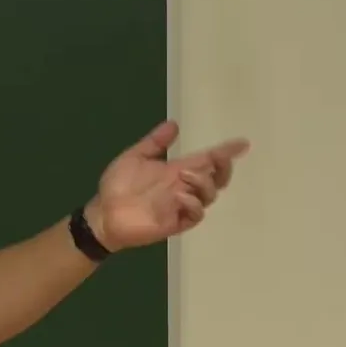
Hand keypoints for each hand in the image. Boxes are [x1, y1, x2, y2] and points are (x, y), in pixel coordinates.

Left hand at [86, 120, 250, 250]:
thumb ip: (154, 143)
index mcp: (177, 171)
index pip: (207, 160)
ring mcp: (181, 206)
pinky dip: (193, 204)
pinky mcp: (176, 222)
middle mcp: (184, 187)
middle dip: (223, 167)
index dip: (226, 152)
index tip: (242, 143)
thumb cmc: (117, 186)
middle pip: (217, 178)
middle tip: (217, 157)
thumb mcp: (134, 157)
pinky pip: (195, 215)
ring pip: (209, 195)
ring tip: (184, 175)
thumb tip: (174, 124)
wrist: (102, 214)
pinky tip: (180, 196)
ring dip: (203, 182)